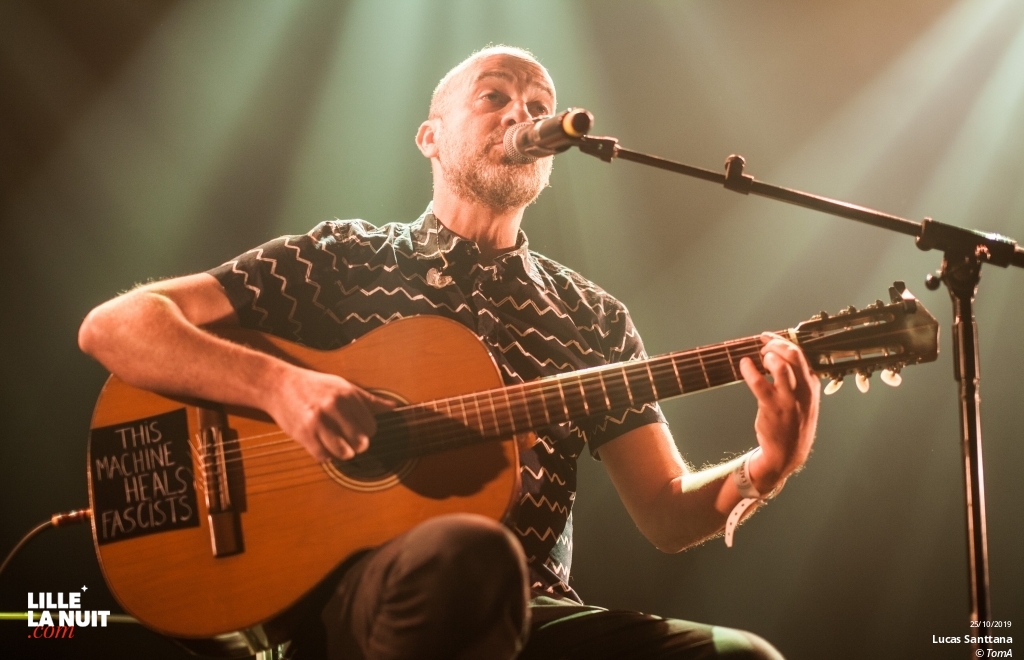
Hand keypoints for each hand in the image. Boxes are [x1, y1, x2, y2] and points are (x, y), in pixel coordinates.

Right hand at [263, 365, 395, 461]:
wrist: (279, 385)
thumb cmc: (314, 385)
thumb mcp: (343, 386)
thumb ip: (368, 400)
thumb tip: (394, 407)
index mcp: (347, 395)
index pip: (371, 427)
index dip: (367, 432)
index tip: (359, 429)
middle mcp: (334, 407)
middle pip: (360, 442)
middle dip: (358, 445)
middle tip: (350, 440)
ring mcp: (318, 422)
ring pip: (344, 452)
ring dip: (343, 453)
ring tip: (338, 445)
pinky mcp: (304, 434)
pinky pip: (323, 456)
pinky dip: (326, 455)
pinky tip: (323, 446)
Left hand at [738, 333, 820, 492]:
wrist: (788, 453)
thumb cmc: (793, 424)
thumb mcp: (805, 401)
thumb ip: (798, 380)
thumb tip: (780, 357)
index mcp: (812, 386)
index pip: (802, 355)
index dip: (783, 341)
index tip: (768, 337)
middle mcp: (803, 390)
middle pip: (793, 355)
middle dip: (776, 344)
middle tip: (762, 345)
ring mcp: (788, 399)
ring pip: (781, 366)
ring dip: (768, 355)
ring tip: (759, 356)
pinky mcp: (772, 407)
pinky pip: (759, 383)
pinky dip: (749, 370)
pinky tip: (744, 364)